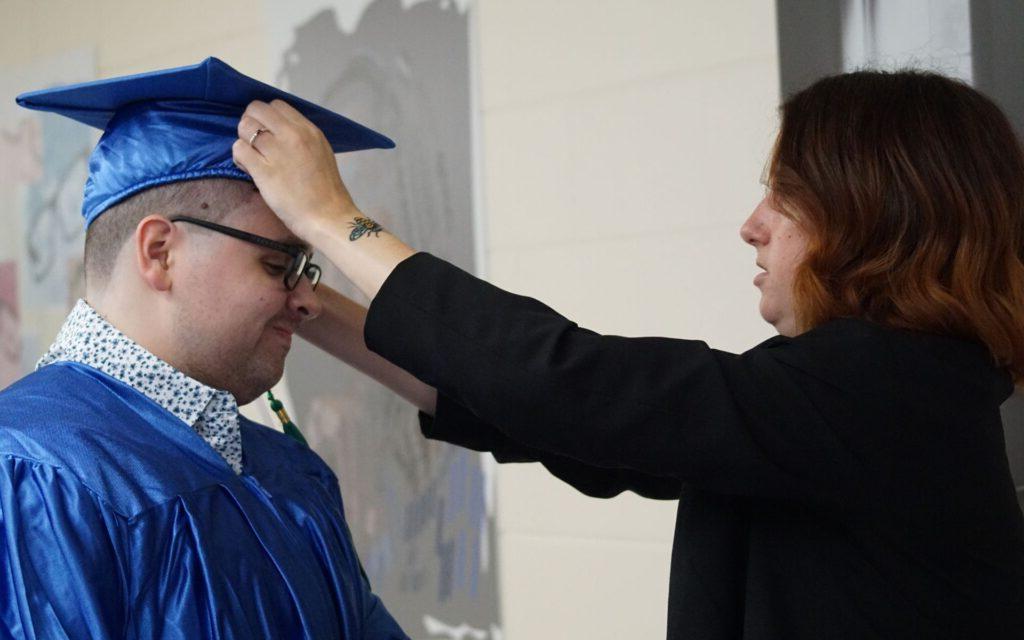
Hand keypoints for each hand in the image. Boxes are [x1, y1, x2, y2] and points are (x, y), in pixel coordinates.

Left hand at [232, 99, 355, 239]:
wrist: (328, 217)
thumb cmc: (326, 190)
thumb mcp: (321, 152)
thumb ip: (301, 139)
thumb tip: (276, 133)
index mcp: (309, 130)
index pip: (276, 105)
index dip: (266, 116)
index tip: (267, 132)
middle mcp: (293, 135)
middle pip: (256, 110)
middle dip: (251, 123)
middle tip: (255, 142)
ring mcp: (277, 152)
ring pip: (244, 127)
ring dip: (243, 140)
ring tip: (251, 157)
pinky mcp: (264, 171)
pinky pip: (239, 149)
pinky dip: (239, 157)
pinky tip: (248, 168)